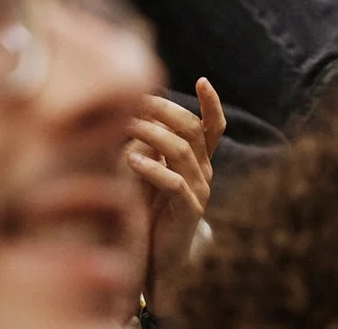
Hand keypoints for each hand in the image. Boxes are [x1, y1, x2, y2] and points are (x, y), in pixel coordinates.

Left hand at [128, 80, 225, 319]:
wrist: (157, 258)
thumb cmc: (148, 207)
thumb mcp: (148, 167)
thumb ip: (147, 141)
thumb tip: (129, 103)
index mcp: (198, 158)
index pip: (213, 126)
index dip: (212, 103)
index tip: (201, 80)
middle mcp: (204, 170)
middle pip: (193, 128)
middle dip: (164, 109)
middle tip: (135, 99)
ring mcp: (199, 190)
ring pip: (182, 149)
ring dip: (150, 132)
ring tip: (123, 125)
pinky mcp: (189, 211)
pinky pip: (175, 182)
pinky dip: (151, 167)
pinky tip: (129, 159)